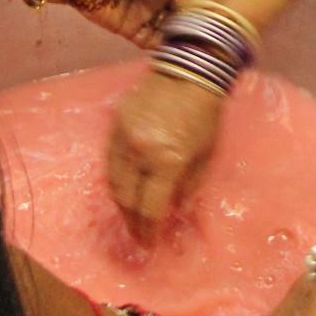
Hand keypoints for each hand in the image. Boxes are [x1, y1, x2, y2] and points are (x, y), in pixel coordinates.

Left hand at [50, 0, 205, 44]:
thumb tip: (207, 0)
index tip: (224, 7)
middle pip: (185, 8)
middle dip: (198, 18)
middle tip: (213, 28)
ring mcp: (145, 10)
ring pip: (172, 27)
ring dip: (185, 34)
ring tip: (202, 41)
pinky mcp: (131, 29)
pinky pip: (154, 41)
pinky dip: (167, 46)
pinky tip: (183, 47)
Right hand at [107, 66, 226, 240]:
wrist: (189, 71)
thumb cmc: (205, 115)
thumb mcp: (206, 154)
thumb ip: (189, 186)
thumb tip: (176, 211)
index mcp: (167, 161)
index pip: (149, 208)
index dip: (148, 231)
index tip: (149, 245)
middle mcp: (140, 151)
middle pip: (127, 199)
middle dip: (132, 222)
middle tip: (138, 236)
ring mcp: (124, 136)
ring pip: (114, 181)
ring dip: (121, 203)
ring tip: (130, 217)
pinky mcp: (115, 123)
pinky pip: (110, 160)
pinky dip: (116, 179)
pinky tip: (124, 189)